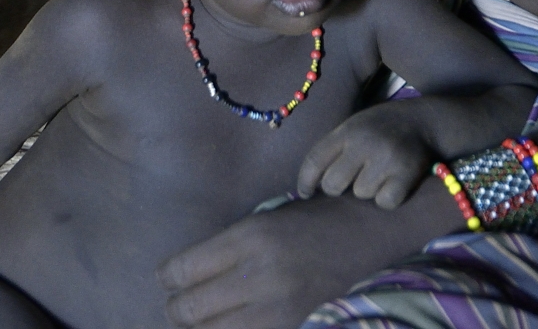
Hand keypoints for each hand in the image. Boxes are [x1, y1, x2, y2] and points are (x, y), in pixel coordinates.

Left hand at [158, 190, 455, 328]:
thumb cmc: (314, 219)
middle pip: (187, 309)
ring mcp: (277, 306)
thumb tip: (185, 277)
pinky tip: (230, 326)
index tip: (169, 280)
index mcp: (248, 237)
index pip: (181, 271)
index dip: (167, 279)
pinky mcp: (293, 325)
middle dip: (176, 310)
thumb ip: (227, 249)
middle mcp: (259, 273)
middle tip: (179, 306)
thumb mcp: (264, 221)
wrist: (370, 232)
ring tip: (203, 321)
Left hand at [296, 107, 435, 208]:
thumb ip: (336, 149)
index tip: (305, 194)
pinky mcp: (406, 174)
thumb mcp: (354, 127)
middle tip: (350, 181)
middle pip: (332, 184)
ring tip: (379, 175)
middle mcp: (363, 143)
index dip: (305, 182)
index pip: (314, 161)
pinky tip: (393, 184)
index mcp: (347, 130)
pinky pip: (385, 202)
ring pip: (360, 194)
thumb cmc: (382, 128)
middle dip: (337, 188)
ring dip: (367, 190)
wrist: (425, 120)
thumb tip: (311, 186)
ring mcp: (385, 158)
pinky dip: (387, 198)